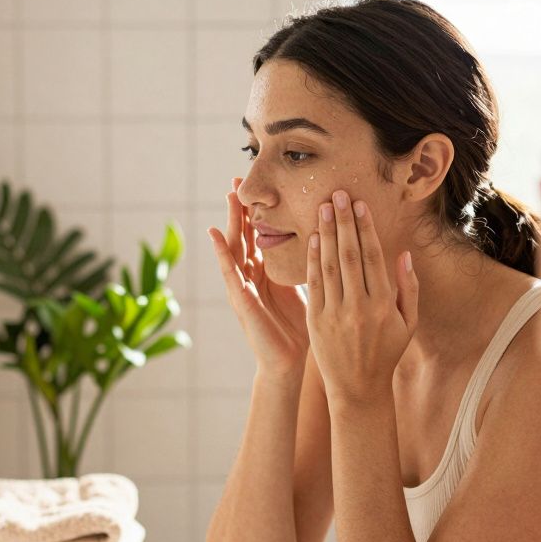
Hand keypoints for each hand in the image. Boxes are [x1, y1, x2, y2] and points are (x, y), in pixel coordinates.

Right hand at [207, 178, 309, 376]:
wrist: (289, 362)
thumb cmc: (298, 328)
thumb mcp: (304, 288)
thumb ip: (307, 265)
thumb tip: (325, 240)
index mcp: (266, 271)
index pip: (260, 234)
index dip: (258, 210)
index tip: (260, 184)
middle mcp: (251, 275)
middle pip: (243, 234)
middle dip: (240, 208)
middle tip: (238, 179)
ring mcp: (243, 287)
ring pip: (234, 248)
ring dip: (230, 221)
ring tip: (228, 197)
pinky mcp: (241, 301)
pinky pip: (229, 274)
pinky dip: (222, 254)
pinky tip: (215, 236)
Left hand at [305, 190, 417, 403]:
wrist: (357, 388)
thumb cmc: (386, 352)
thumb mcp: (408, 323)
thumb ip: (409, 288)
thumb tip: (403, 254)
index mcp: (383, 305)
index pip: (372, 258)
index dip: (365, 228)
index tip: (360, 204)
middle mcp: (358, 307)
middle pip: (349, 255)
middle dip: (344, 222)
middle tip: (337, 194)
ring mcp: (335, 313)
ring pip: (329, 265)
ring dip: (326, 233)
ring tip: (323, 208)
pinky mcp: (316, 320)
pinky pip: (314, 283)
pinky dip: (313, 259)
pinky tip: (314, 238)